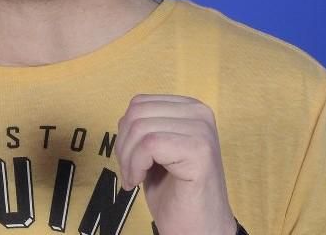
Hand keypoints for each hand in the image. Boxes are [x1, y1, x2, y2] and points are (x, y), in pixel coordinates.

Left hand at [115, 95, 235, 234]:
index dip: (125, 131)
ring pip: (141, 127)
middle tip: (129, 171)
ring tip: (134, 178)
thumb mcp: (156, 149)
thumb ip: (145, 126)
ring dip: (127, 158)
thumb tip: (125, 118)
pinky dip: (135, 165)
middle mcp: (200, 113)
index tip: (129, 158)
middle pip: (138, 113)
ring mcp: (202, 130)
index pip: (140, 103)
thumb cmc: (176, 192)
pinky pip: (149, 145)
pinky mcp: (199, 150)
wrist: (200, 230)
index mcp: (190, 108)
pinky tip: (140, 181)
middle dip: (123, 144)